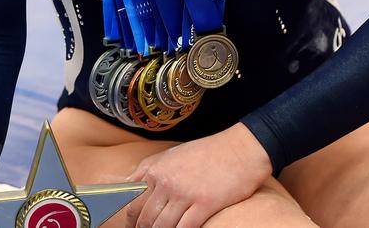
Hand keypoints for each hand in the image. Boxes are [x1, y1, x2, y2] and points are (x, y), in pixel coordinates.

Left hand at [123, 123, 271, 227]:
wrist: (239, 150)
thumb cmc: (207, 152)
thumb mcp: (173, 154)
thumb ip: (151, 170)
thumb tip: (131, 188)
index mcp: (156, 168)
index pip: (131, 200)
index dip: (129, 219)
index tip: (130, 226)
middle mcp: (166, 181)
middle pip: (144, 217)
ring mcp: (184, 193)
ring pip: (161, 226)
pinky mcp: (203, 205)